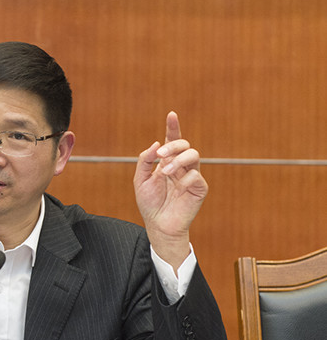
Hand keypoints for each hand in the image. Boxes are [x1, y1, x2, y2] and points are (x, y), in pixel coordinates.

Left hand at [133, 112, 207, 268]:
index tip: (171, 114)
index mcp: (168, 161)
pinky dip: (184, 180)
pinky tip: (177, 189)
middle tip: (161, 154)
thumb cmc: (150, 204)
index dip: (173, 127)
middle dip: (173, 145)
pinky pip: (196, 176)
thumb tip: (156, 144)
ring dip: (178, 160)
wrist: (158, 225)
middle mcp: (182, 166)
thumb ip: (145, 161)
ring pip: (194, 155)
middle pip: (185, 144)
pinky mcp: (199, 189)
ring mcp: (192, 176)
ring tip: (166, 172)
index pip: (173, 140)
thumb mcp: (140, 180)